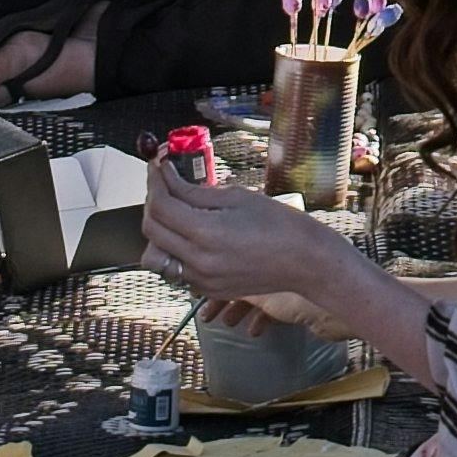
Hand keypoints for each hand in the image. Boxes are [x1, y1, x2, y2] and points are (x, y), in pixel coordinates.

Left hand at [139, 167, 368, 329]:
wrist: (305, 262)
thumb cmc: (279, 224)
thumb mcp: (237, 197)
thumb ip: (196, 192)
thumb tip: (167, 177)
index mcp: (206, 233)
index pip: (161, 206)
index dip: (155, 182)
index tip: (157, 166)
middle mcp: (198, 261)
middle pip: (152, 230)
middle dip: (153, 202)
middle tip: (164, 184)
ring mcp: (201, 280)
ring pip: (156, 256)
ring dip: (158, 232)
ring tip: (176, 215)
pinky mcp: (207, 290)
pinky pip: (176, 269)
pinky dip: (175, 250)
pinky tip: (194, 236)